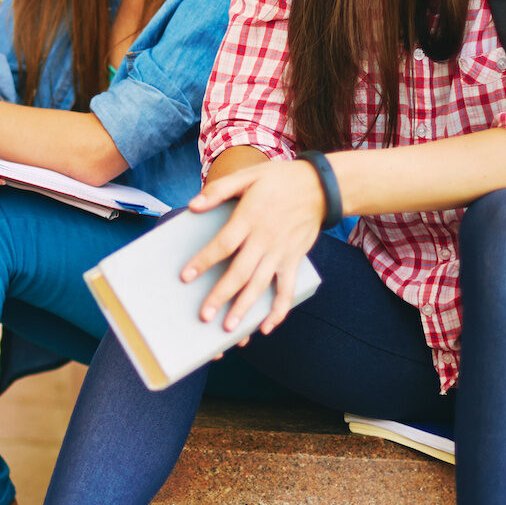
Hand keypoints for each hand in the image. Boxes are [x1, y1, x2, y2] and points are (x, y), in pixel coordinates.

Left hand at [183, 158, 325, 334]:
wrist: (320, 186)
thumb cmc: (279, 180)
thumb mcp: (248, 175)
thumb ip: (220, 190)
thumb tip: (193, 205)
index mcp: (250, 218)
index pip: (223, 244)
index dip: (204, 261)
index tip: (185, 277)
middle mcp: (265, 239)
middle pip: (240, 272)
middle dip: (221, 295)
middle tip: (204, 316)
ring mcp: (281, 252)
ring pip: (261, 285)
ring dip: (245, 308)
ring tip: (229, 329)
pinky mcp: (294, 260)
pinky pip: (287, 289)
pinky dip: (279, 310)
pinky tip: (266, 326)